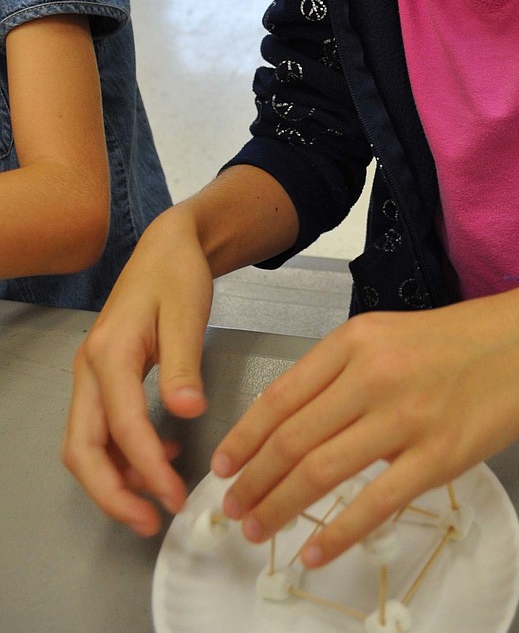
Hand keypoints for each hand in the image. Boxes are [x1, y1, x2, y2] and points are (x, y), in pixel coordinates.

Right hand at [62, 208, 213, 533]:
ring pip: (87, 444)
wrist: (167, 247)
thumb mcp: (187, 313)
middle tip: (152, 521)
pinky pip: (102, 429)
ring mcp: (92, 375)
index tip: (175, 497)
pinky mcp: (104, 378)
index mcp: (110, 354)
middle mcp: (90, 370)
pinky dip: (126, 454)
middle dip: (112, 493)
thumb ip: (184, 364)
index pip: (122, 428)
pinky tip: (164, 456)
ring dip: (117, 479)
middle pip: (82, 449)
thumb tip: (187, 411)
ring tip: (161, 495)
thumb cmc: (178, 275)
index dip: (147, 470)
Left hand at [211, 283, 518, 565]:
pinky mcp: (437, 456)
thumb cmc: (456, 340)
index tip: (224, 463)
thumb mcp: (386, 334)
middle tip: (233, 506)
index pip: (281, 395)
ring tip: (258, 527)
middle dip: (253, 480)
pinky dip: (337, 533)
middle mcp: (373, 375)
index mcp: (355, 342)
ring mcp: (405, 418)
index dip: (244, 436)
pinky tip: (315, 550)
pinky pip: (375, 504)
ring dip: (280, 506)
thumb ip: (339, 370)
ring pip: (321, 471)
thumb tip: (289, 419)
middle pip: (292, 439)